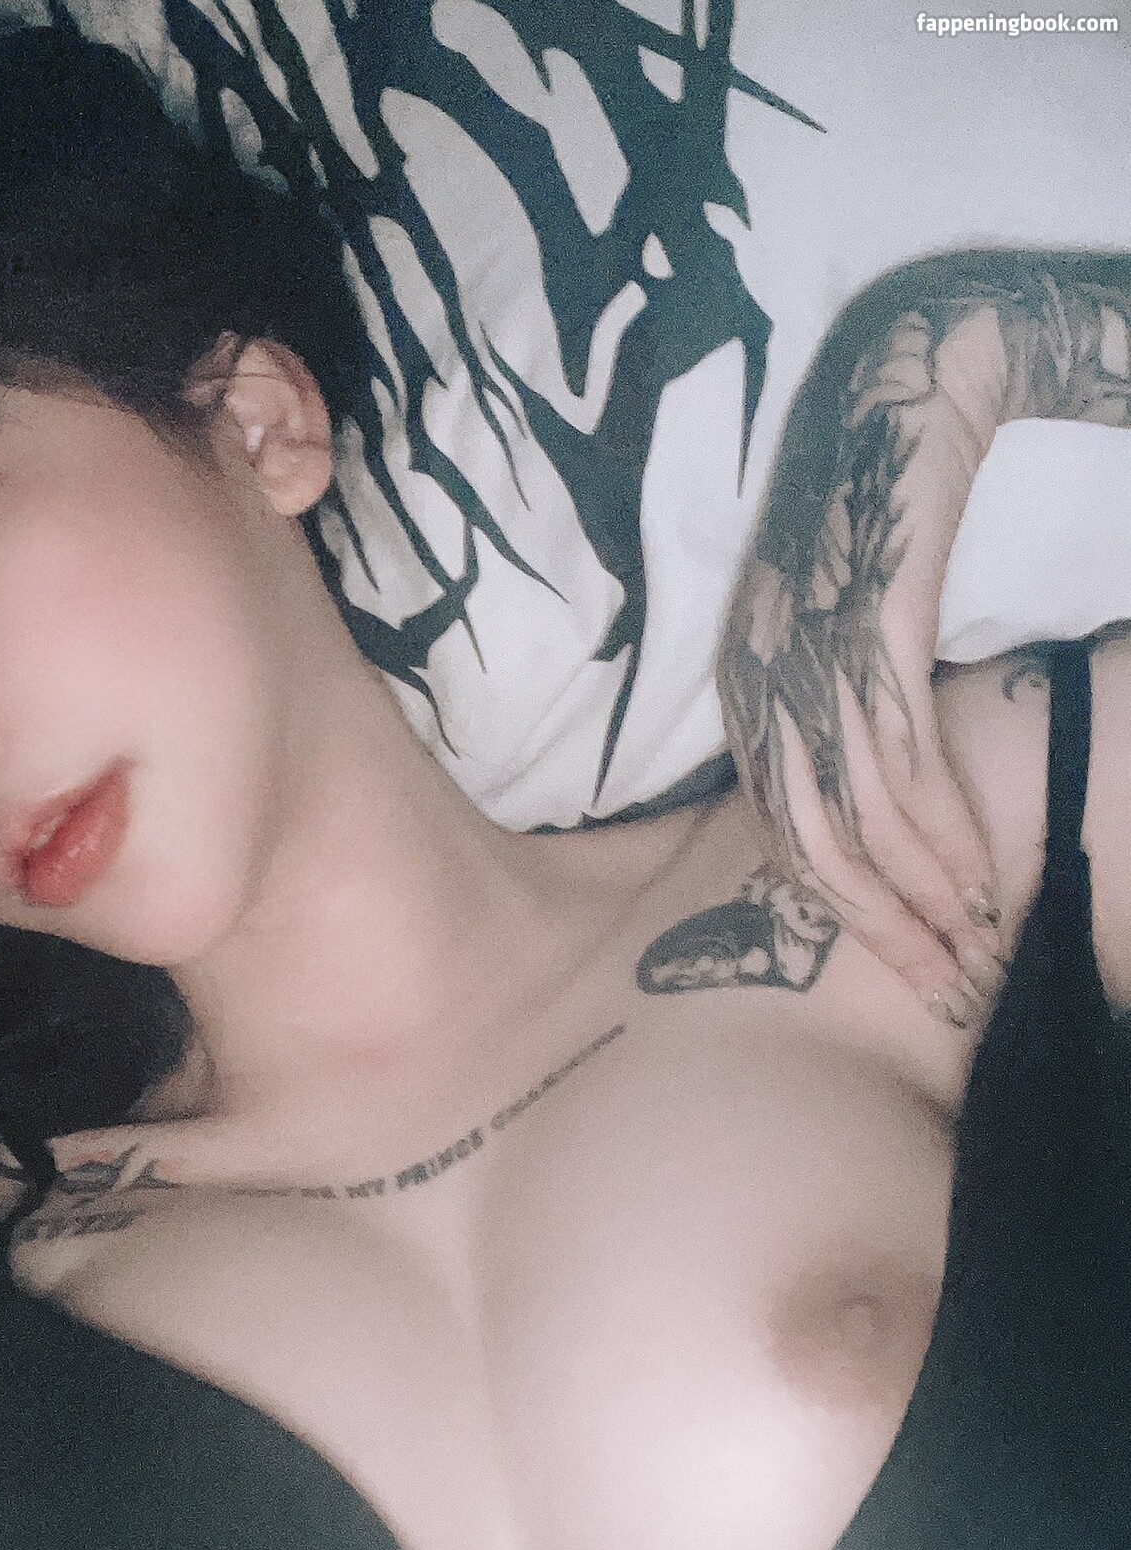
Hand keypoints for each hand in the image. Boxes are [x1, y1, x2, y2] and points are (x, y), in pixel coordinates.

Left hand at [718, 549, 1002, 1027]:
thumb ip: (825, 703)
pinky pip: (903, 759)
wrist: (897, 390)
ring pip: (860, 817)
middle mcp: (762, 689)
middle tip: (945, 985)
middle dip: (881, 928)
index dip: (842, 912)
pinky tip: (978, 871)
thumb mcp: (822, 621)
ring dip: (923, 893)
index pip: (781, 838)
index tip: (900, 958)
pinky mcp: (869, 630)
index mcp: (745, 693)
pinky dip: (943, 826)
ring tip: (976, 943)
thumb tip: (866, 789)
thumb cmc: (866, 513)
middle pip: (813, 847)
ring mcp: (810, 662)